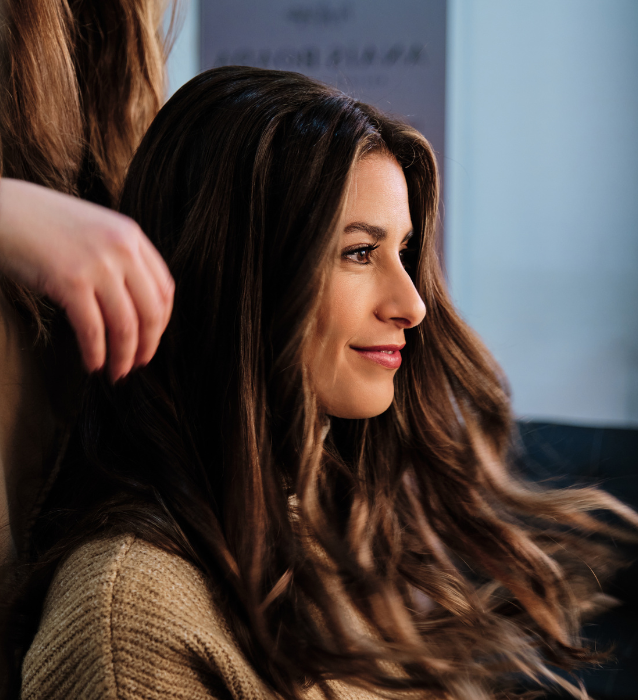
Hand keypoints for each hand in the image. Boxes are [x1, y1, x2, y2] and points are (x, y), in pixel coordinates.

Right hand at [0, 178, 173, 380]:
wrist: (2, 211)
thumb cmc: (45, 225)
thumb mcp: (97, 231)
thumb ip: (121, 259)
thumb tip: (137, 305)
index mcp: (132, 236)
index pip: (165, 289)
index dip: (162, 322)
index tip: (151, 339)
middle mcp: (122, 249)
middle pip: (151, 311)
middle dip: (148, 345)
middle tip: (138, 364)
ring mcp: (98, 265)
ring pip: (125, 326)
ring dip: (123, 357)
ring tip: (117, 372)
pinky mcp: (70, 282)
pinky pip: (92, 330)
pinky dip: (96, 353)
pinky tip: (93, 365)